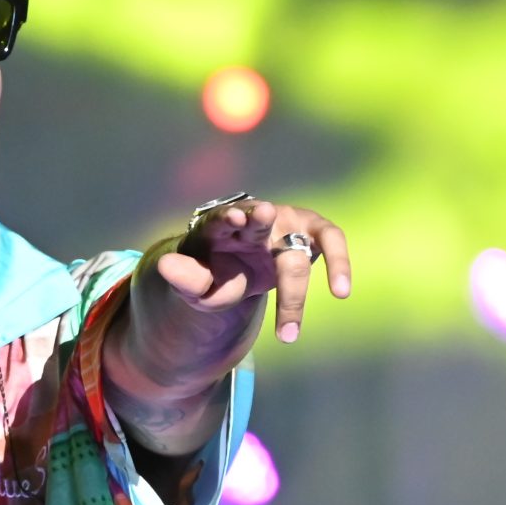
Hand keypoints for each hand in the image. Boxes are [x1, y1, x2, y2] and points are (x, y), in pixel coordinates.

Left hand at [157, 199, 351, 344]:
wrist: (235, 269)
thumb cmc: (214, 276)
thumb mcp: (196, 285)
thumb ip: (185, 279)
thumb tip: (164, 265)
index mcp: (220, 227)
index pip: (218, 218)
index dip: (225, 217)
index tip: (231, 218)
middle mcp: (254, 218)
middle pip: (259, 218)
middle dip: (259, 216)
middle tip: (262, 213)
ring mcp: (285, 223)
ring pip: (302, 236)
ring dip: (316, 252)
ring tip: (335, 289)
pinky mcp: (309, 233)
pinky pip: (329, 241)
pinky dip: (339, 262)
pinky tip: (341, 291)